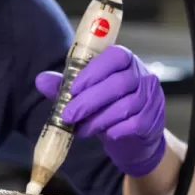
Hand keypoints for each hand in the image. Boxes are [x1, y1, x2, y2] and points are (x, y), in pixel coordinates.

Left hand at [35, 45, 167, 177]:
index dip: (94, 71)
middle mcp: (143, 75)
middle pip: (119, 83)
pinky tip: (104, 134)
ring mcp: (152, 97)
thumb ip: (65, 86)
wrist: (133, 137)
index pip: (116, 56)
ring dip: (98, 119)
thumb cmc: (107, 107)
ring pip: (126, 105)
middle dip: (89, 101)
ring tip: (81, 128)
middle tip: (68, 115)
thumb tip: (40, 80)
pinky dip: (115, 130)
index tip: (73, 88)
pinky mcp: (154, 120)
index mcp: (126, 61)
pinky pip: (135, 124)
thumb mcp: (85, 94)